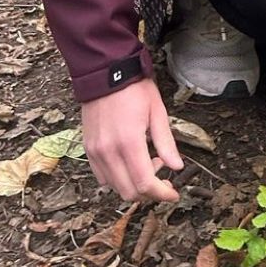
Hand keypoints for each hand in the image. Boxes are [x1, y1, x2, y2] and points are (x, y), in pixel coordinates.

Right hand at [80, 78, 183, 202]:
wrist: (106, 72)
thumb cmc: (134, 88)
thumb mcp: (157, 111)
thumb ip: (166, 143)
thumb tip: (177, 167)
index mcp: (129, 142)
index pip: (145, 184)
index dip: (162, 194)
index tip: (173, 194)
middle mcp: (109, 152)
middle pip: (129, 192)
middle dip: (149, 191)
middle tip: (163, 177)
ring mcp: (96, 152)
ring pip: (114, 187)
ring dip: (133, 184)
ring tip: (148, 163)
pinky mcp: (88, 149)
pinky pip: (102, 176)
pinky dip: (118, 178)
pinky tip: (130, 162)